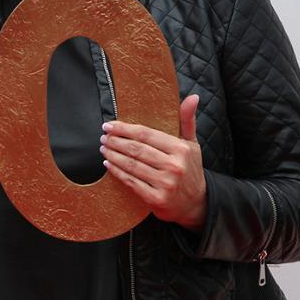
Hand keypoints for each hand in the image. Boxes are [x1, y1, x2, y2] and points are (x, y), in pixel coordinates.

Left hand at [99, 94, 206, 232]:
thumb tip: (193, 96)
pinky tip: (109, 164)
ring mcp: (165, 184)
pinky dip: (117, 172)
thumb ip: (187, 119)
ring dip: (113, 155)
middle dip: (116, 141)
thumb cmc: (190, 168)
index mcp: (181, 149)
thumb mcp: (192, 143)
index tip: (109, 125)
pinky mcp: (156, 199)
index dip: (124, 128)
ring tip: (104, 148)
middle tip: (104, 136)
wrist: (195, 203)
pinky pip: (131, 182)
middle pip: (136, 149)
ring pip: (132, 165)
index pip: (146, 134)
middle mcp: (174, 166)